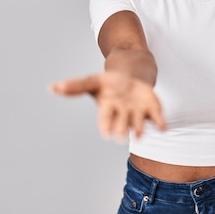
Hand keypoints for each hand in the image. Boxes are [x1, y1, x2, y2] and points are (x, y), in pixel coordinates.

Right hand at [50, 71, 165, 141]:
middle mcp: (123, 114)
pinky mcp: (152, 108)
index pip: (105, 120)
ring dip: (139, 129)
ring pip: (139, 124)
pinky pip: (157, 118)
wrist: (132, 77)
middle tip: (121, 136)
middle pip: (122, 124)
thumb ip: (76, 86)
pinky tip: (163, 127)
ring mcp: (138, 112)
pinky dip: (160, 123)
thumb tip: (51, 87)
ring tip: (140, 134)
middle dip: (121, 130)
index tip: (106, 134)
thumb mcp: (94, 81)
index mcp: (108, 109)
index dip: (106, 126)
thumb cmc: (110, 84)